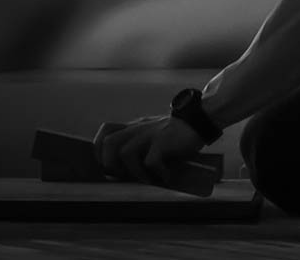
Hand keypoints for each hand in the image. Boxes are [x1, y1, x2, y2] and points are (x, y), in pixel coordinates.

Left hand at [93, 114, 207, 184]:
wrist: (200, 120)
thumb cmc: (178, 134)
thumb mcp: (155, 134)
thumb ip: (142, 144)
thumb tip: (131, 170)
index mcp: (135, 127)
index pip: (106, 132)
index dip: (99, 150)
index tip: (106, 166)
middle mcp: (139, 129)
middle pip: (109, 143)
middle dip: (110, 164)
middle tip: (124, 176)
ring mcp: (150, 135)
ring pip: (126, 153)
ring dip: (134, 172)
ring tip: (148, 179)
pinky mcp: (163, 142)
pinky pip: (151, 161)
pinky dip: (157, 173)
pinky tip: (167, 177)